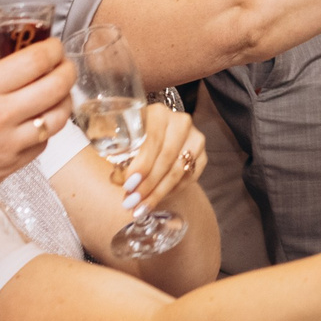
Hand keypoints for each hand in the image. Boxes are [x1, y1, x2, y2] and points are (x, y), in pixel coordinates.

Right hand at [0, 39, 76, 231]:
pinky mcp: (10, 168)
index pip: (35, 61)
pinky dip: (47, 128)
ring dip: (64, 99)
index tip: (53, 45)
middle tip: (62, 64)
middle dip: (66, 69)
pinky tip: (37, 120)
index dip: (52, 48)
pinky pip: (43, 143)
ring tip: (57, 91)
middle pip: (56, 86)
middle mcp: (0, 117)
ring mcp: (9, 145)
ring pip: (58, 117)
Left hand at [117, 100, 205, 215]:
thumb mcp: (123, 138)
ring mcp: (195, 139)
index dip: (142, 164)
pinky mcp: (202, 155)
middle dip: (148, 184)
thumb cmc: (135, 137)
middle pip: (167, 158)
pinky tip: (157, 199)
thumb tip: (118, 178)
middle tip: (132, 202)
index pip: (153, 140)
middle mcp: (180, 123)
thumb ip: (118, 153)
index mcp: (158, 113)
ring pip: (178, 171)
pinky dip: (171, 191)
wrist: (157, 136)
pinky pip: (189, 178)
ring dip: (158, 193)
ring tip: (142, 207)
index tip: (129, 185)